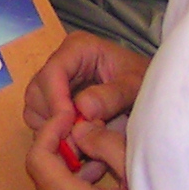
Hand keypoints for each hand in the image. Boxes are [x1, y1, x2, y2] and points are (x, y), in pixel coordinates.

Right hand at [22, 32, 149, 135]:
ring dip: (51, 127)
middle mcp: (61, 62)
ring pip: (35, 107)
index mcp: (78, 48)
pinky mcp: (55, 100)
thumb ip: (112, 96)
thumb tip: (82, 109)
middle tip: (75, 138)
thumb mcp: (135, 87)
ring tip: (79, 140)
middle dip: (52, 116)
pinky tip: (76, 141)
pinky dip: (54, 133)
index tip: (69, 124)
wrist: (153, 94)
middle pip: (37, 90)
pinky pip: (42, 118)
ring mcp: (56, 82)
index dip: (56, 100)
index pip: (53, 72)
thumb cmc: (145, 83)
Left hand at [25, 113, 177, 189]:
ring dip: (65, 180)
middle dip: (58, 154)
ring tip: (98, 166)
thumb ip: (107, 146)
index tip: (67, 119)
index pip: (37, 160)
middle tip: (84, 139)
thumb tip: (81, 129)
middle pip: (42, 182)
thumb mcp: (140, 176)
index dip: (48, 132)